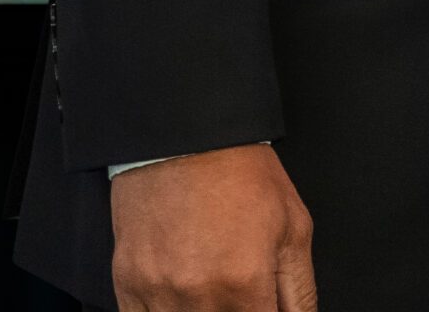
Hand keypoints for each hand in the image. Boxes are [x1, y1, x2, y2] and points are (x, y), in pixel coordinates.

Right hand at [109, 142, 316, 309]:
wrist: (186, 133)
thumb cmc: (240, 171)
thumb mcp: (293, 225)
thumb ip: (300, 292)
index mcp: (244, 283)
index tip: (261, 306)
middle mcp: (199, 295)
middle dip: (235, 311)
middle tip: (237, 289)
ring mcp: (159, 293)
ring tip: (211, 285)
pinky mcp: (129, 285)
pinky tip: (180, 293)